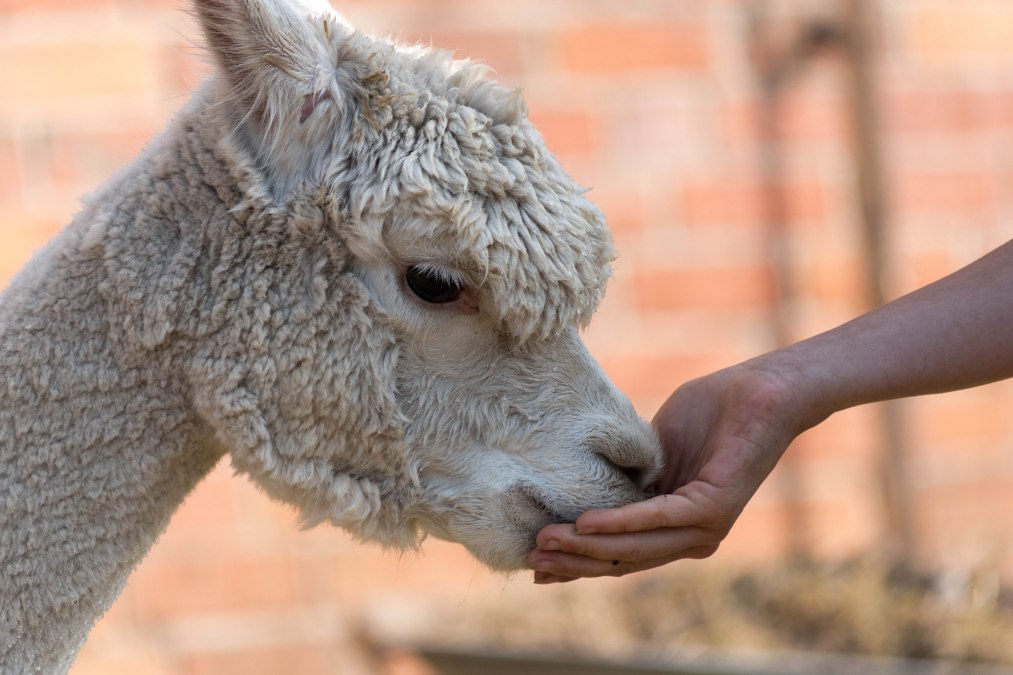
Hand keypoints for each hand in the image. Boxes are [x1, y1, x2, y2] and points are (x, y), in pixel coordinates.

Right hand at [527, 363, 805, 582]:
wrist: (761, 392)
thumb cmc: (712, 412)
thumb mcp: (657, 452)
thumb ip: (631, 479)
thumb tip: (590, 491)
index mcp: (676, 526)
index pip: (620, 553)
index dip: (579, 563)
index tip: (536, 568)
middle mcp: (692, 537)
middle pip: (622, 559)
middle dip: (574, 562)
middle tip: (531, 558)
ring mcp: (705, 526)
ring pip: (635, 546)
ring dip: (586, 546)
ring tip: (546, 541)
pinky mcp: (713, 506)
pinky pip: (657, 518)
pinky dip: (619, 523)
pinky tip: (585, 523)